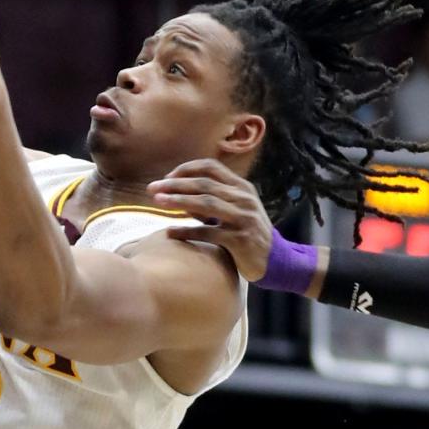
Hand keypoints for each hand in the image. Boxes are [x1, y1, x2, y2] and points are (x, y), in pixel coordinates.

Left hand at [148, 158, 272, 281]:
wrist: (275, 260)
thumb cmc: (249, 234)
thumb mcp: (233, 213)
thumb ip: (210, 204)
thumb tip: (179, 198)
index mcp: (242, 187)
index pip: (211, 167)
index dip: (186, 169)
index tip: (167, 178)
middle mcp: (243, 199)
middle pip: (204, 184)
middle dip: (175, 184)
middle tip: (152, 189)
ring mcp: (243, 218)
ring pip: (206, 204)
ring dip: (179, 201)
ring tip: (158, 202)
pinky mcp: (239, 239)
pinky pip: (208, 233)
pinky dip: (187, 232)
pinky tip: (169, 233)